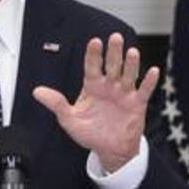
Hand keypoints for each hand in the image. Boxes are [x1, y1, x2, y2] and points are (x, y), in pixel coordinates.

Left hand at [32, 33, 159, 172]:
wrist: (109, 149)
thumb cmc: (90, 133)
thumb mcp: (69, 119)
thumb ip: (56, 103)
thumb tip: (37, 92)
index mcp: (92, 86)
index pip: (92, 66)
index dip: (93, 54)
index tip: (94, 41)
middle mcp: (109, 86)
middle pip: (112, 65)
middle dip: (113, 52)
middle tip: (115, 38)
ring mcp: (124, 93)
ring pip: (128, 75)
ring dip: (131, 64)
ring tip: (131, 52)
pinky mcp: (137, 104)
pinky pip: (144, 90)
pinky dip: (149, 81)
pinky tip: (152, 71)